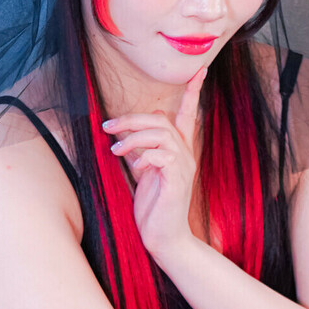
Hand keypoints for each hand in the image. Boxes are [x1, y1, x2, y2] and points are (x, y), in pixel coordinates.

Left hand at [102, 67, 205, 264]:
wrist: (164, 238)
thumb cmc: (153, 208)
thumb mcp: (146, 173)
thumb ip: (145, 150)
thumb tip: (139, 131)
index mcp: (179, 152)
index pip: (189, 115)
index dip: (193, 92)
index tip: (199, 70)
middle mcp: (185, 156)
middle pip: (163, 120)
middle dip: (132, 118)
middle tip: (109, 127)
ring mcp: (183, 168)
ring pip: (161, 134)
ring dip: (133, 137)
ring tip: (115, 149)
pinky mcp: (177, 181)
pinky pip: (162, 156)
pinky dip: (143, 156)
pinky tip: (134, 167)